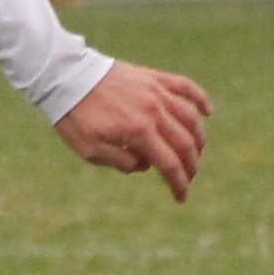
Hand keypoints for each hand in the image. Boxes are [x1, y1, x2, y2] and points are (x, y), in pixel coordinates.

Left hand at [53, 61, 211, 200]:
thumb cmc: (74, 117)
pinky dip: (200, 98)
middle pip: (185, 143)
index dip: (179, 184)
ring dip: (199, 138)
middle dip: (191, 165)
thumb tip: (146, 164)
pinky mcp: (152, 77)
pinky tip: (208, 112)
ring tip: (197, 152)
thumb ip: (122, 163)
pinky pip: (184, 86)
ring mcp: (155, 92)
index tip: (181, 197)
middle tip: (188, 177)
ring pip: (190, 118)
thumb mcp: (90, 151)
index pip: (169, 164)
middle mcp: (153, 111)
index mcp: (138, 131)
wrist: (65, 77)